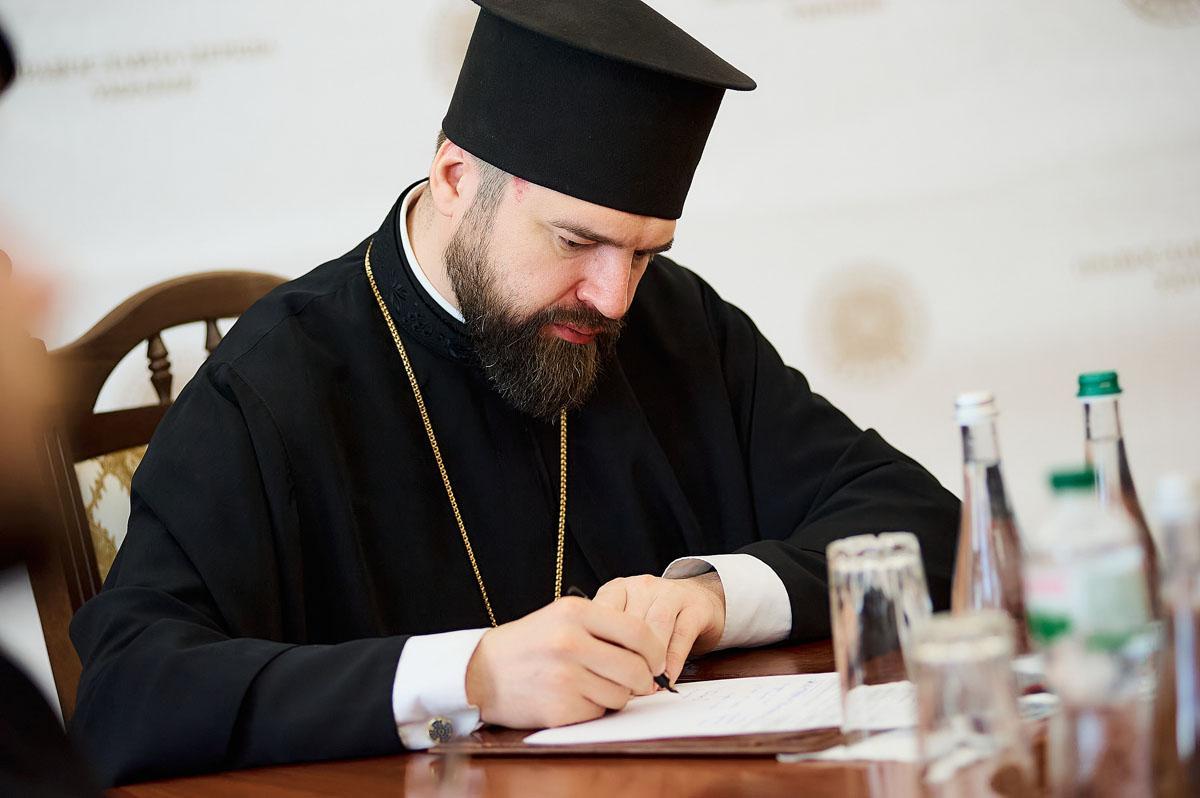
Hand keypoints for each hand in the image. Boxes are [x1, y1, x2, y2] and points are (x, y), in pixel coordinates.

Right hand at [464, 596, 665, 728]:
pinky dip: (595, 708)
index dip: (656, 650)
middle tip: (641, 680)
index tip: (656, 659)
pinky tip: (576, 696)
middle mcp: (571, 642)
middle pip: (636, 668)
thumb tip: (651, 651)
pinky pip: (600, 712)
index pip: (639, 632)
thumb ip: (605, 626)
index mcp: (575, 612)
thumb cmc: (529, 643)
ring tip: (594, 683)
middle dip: (644, 678)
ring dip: (617, 694)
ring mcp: (565, 678)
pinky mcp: (560, 708)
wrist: (481, 672)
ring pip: (622, 694)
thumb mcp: (562, 617)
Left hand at [593, 573, 725, 683]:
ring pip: (655, 626)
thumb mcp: (628, 622)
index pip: (601, 614)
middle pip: (628, 622)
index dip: (602, 646)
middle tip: (623, 688)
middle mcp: (642, 587)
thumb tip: (602, 678)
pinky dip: (673, 661)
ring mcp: (670, 593)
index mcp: (617, 589)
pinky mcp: (696, 607)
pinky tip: (667, 678)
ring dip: (649, 660)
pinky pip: (681, 635)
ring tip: (646, 686)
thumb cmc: (657, 617)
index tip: (601, 674)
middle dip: (626, 658)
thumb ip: (613, 641)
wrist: (701, 597)